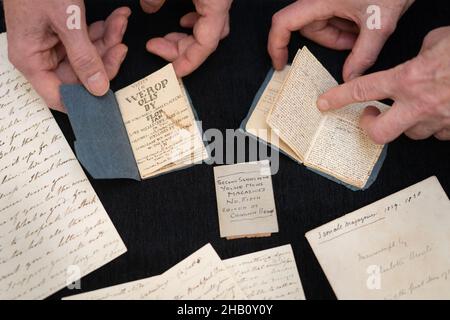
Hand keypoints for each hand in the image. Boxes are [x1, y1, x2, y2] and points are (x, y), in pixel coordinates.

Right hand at [4, 0, 130, 111]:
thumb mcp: (66, 21)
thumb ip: (84, 57)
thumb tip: (98, 89)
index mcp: (32, 60)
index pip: (58, 96)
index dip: (84, 101)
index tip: (109, 97)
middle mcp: (41, 55)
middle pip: (80, 76)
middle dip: (104, 60)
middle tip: (121, 46)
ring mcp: (53, 43)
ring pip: (89, 57)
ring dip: (108, 40)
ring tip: (119, 23)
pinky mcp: (64, 31)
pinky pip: (88, 40)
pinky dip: (103, 29)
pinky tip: (116, 19)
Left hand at [141, 0, 231, 76]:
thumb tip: (148, 7)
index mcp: (216, 4)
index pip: (206, 45)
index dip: (189, 62)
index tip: (173, 71)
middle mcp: (222, 4)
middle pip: (206, 40)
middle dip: (180, 49)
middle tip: (155, 47)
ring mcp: (220, 0)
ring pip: (209, 29)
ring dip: (187, 38)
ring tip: (167, 38)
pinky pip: (209, 15)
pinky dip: (195, 23)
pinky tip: (182, 21)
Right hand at [268, 0, 413, 80]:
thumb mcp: (380, 24)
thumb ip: (364, 55)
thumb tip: (350, 78)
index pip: (284, 23)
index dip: (276, 45)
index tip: (281, 64)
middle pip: (309, 29)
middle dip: (331, 42)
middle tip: (355, 44)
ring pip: (323, 26)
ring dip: (342, 35)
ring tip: (365, 31)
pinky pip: (334, 19)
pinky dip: (348, 27)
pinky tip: (365, 25)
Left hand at [317, 27, 449, 142]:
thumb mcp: (440, 40)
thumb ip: (422, 52)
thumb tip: (420, 57)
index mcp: (408, 78)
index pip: (361, 90)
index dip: (338, 98)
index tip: (324, 103)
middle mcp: (418, 104)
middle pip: (379, 132)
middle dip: (370, 127)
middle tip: (370, 117)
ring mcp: (438, 120)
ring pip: (411, 133)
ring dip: (407, 123)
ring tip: (413, 109)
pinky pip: (438, 132)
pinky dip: (436, 123)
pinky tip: (441, 110)